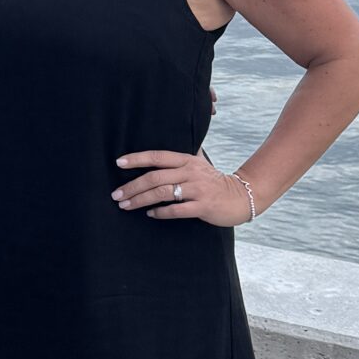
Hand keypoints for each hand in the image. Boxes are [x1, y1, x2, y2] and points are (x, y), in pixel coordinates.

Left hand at [111, 152, 251, 226]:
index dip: (137, 158)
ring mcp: (197, 190)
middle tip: (116, 195)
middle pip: (155, 177)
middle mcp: (191, 172)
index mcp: (187, 160)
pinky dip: (160, 212)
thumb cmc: (216, 181)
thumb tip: (170, 143)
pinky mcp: (203, 206)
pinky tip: (150, 214)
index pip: (158, 156)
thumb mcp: (201, 163)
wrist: (242, 197)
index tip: (118, 162)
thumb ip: (184, 156)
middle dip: (132, 186)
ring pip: (162, 193)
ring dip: (140, 200)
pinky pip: (176, 210)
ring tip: (126, 205)